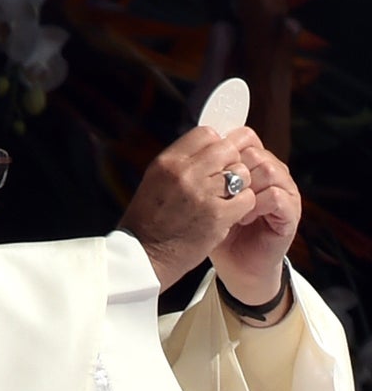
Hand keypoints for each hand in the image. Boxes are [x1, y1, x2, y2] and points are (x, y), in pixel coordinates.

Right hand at [119, 126, 258, 290]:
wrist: (144, 256)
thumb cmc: (148, 222)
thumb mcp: (155, 181)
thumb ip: (180, 164)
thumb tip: (209, 149)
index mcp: (167, 162)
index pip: (206, 133)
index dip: (216, 145)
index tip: (216, 160)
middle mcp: (184, 173)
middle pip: (227, 149)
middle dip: (231, 163)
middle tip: (225, 180)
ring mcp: (202, 194)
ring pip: (241, 172)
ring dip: (239, 186)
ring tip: (225, 200)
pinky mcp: (217, 216)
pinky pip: (247, 198)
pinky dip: (242, 207)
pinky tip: (229, 215)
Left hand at [209, 127, 301, 305]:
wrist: (235, 265)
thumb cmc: (216, 230)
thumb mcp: (203, 197)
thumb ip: (203, 172)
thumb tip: (191, 149)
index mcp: (251, 164)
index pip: (243, 138)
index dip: (225, 151)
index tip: (207, 172)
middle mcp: (271, 172)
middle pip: (254, 151)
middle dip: (233, 171)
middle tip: (218, 193)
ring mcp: (284, 190)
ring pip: (268, 169)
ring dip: (245, 188)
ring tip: (229, 208)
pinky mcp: (291, 212)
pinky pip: (276, 195)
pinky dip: (257, 205)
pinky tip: (242, 218)